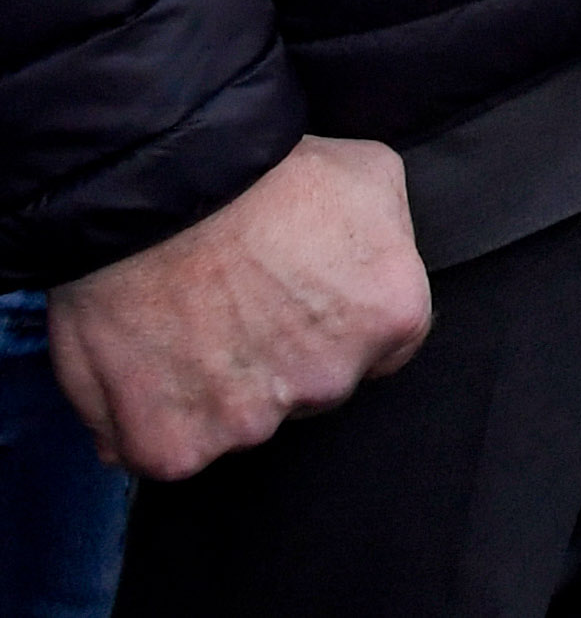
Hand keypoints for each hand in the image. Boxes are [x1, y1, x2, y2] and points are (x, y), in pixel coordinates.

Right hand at [48, 134, 429, 479]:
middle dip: (284, 360)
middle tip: (237, 306)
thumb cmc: (262, 173)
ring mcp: (252, 421)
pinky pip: (172, 448)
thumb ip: (392, 237)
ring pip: (243, 422)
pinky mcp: (177, 447)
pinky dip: (156, 419)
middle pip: (314, 389)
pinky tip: (146, 366)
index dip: (339, 327)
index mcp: (390, 317)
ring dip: (218, 391)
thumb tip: (379, 269)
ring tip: (186, 326)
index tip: (301, 304)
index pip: (383, 350)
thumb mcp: (368, 174)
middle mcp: (330, 380)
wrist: (155, 195)